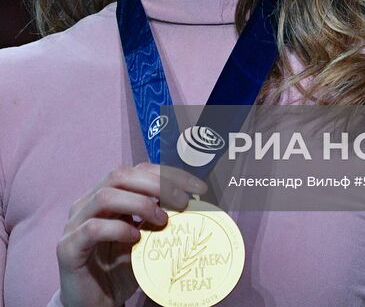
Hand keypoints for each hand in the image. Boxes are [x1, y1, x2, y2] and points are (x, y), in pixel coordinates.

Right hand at [56, 162, 206, 306]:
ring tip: (162, 219)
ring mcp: (74, 224)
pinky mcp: (68, 248)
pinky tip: (136, 238)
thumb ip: (159, 218)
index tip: (198, 188)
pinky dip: (118, 229)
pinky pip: (92, 228)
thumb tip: (190, 202)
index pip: (139, 170)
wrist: (94, 306)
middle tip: (183, 201)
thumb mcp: (146, 239)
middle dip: (157, 183)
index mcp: (108, 195)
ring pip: (105, 196)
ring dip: (140, 203)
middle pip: (121, 175)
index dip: (169, 174)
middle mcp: (88, 203)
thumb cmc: (120, 269)